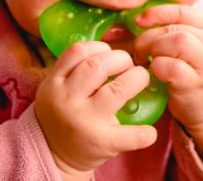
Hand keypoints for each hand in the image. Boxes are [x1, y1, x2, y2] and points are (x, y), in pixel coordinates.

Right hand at [35, 41, 156, 180]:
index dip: (99, 47)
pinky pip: (128, 135)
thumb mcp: (57, 87)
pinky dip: (143, 132)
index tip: (110, 53)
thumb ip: (74, 68)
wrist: (52, 156)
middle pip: (98, 65)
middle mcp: (67, 99)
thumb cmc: (62, 113)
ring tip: (140, 79)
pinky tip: (149, 131)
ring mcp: (83, 121)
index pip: (78, 51)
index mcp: (55, 82)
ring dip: (136, 79)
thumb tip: (112, 50)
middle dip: (121, 59)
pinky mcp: (100, 143)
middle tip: (129, 65)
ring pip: (117, 90)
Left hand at [133, 5, 202, 163]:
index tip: (140, 21)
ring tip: (147, 61)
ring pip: (178, 41)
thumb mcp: (195, 48)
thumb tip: (141, 19)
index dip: (157, 13)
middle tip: (140, 51)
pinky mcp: (197, 85)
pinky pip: (173, 67)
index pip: (183, 11)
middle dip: (150, 37)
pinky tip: (155, 72)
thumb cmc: (197, 74)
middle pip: (175, 28)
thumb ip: (176, 32)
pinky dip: (158, 66)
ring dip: (154, 49)